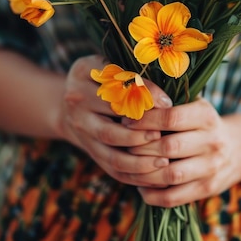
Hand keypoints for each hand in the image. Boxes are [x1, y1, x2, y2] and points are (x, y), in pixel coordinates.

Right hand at [56, 55, 171, 183]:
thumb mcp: (111, 64)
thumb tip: (169, 92)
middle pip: (109, 124)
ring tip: (163, 161)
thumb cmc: (104, 77)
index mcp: (82, 73)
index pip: (115, 87)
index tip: (168, 103)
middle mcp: (77, 102)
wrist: (71, 101)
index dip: (144, 95)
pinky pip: (112, 168)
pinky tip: (156, 176)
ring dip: (138, 160)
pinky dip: (135, 175)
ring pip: (111, 151)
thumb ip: (133, 71)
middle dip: (139, 133)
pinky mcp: (90, 150)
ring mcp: (81, 130)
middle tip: (163, 136)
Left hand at [124, 97, 240, 206]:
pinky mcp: (206, 189)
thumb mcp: (193, 104)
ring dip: (143, 172)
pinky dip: (151, 194)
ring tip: (129, 165)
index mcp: (206, 116)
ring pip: (170, 175)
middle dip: (140, 146)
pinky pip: (173, 197)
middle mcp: (213, 142)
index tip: (126, 121)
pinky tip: (140, 184)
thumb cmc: (201, 123)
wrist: (237, 149)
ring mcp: (212, 168)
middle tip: (123, 143)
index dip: (145, 120)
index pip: (171, 117)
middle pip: (168, 147)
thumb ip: (168, 99)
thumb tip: (134, 94)